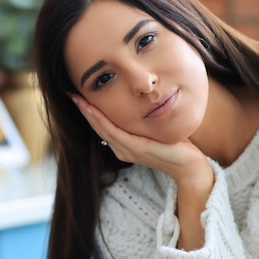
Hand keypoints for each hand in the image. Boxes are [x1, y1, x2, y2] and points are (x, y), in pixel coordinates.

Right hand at [71, 94, 208, 183]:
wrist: (189, 166)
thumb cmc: (176, 146)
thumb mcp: (155, 130)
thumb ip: (144, 120)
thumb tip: (140, 102)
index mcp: (124, 146)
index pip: (102, 126)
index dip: (88, 112)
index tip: (78, 96)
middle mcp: (122, 150)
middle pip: (97, 127)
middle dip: (83, 109)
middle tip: (70, 92)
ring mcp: (127, 150)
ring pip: (101, 128)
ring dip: (87, 112)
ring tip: (76, 98)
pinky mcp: (135, 148)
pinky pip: (113, 132)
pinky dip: (100, 119)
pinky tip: (92, 108)